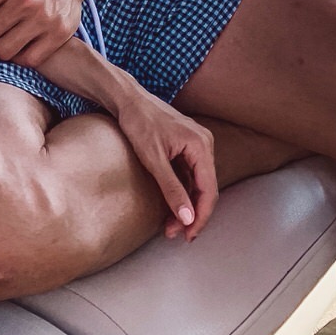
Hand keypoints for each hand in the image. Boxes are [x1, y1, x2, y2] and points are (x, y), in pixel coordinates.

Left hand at [112, 90, 217, 241]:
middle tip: (175, 234)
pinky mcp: (186, 146)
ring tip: (170, 225)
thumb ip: (172, 189)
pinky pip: (189, 174)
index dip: (200, 216)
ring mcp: (196, 145)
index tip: (188, 235)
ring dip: (186, 205)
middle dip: (191, 214)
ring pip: (197, 183)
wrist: (126, 99)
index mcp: (201, 145)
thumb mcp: (154, 160)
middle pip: (205, 189)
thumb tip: (188, 218)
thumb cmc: (139, 123)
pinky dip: (181, 191)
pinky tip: (170, 205)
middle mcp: (204, 144)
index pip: (209, 190)